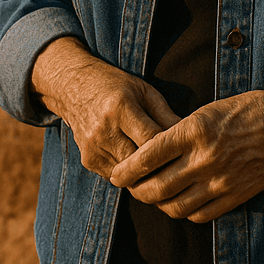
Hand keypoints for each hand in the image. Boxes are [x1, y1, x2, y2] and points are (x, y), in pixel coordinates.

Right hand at [31, 37, 181, 179]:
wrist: (73, 86)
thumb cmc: (115, 86)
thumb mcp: (144, 91)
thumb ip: (166, 115)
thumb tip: (191, 139)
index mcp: (120, 108)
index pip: (152, 141)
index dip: (172, 151)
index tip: (188, 156)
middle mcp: (104, 130)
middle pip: (141, 164)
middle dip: (162, 169)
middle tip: (183, 173)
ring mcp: (93, 148)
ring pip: (130, 176)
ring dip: (148, 177)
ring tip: (168, 175)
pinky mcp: (88, 160)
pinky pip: (117, 177)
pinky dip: (131, 176)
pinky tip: (144, 170)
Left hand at [108, 90, 263, 222]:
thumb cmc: (247, 110)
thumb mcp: (208, 109)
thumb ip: (180, 131)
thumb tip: (153, 149)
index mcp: (194, 131)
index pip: (148, 156)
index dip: (126, 169)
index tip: (116, 173)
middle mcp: (204, 159)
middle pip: (156, 187)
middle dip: (136, 191)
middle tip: (129, 187)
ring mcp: (220, 181)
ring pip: (175, 206)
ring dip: (157, 204)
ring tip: (151, 195)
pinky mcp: (233, 196)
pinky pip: (198, 214)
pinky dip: (183, 211)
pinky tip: (179, 201)